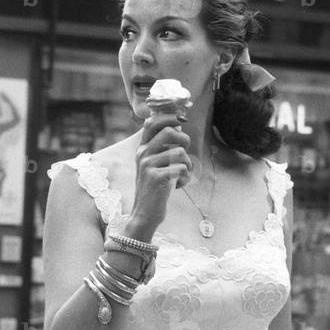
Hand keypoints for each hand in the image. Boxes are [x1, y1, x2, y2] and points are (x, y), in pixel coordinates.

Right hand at [130, 112, 191, 229]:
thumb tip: (177, 126)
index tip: (182, 119)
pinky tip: (179, 185)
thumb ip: (161, 147)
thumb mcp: (154, 164)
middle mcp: (143, 154)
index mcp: (142, 148)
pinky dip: (186, 177)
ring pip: (179, 151)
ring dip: (187, 163)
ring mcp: (148, 165)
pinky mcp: (156, 178)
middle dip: (184, 139)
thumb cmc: (155, 187)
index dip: (168, 116)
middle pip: (168, 131)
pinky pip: (181, 168)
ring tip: (183, 173)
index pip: (151, 122)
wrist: (145, 213)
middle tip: (185, 151)